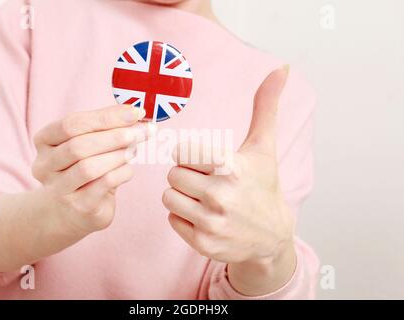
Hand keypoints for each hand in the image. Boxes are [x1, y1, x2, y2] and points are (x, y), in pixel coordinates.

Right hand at [32, 105, 149, 235]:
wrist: (72, 210)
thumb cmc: (84, 167)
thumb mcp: (90, 143)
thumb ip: (106, 127)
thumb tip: (135, 113)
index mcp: (44, 141)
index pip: (71, 124)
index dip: (105, 117)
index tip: (135, 112)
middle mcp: (44, 165)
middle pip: (79, 146)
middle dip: (114, 136)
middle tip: (140, 132)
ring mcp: (58, 189)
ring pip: (88, 167)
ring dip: (117, 155)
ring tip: (134, 150)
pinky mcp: (78, 207)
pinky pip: (103, 185)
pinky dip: (121, 173)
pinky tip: (128, 169)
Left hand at [163, 66, 296, 294]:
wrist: (272, 235)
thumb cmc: (263, 185)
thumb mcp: (264, 146)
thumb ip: (265, 106)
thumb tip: (282, 68)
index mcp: (232, 168)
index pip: (182, 152)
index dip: (191, 155)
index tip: (205, 161)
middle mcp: (221, 197)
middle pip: (172, 175)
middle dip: (186, 175)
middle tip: (207, 181)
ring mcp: (212, 224)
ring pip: (168, 197)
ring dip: (182, 195)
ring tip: (204, 198)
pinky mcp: (203, 244)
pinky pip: (172, 219)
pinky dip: (183, 216)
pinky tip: (204, 216)